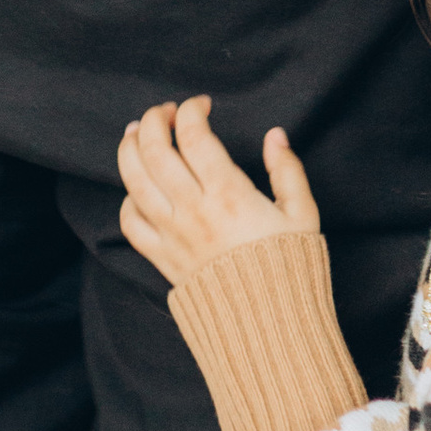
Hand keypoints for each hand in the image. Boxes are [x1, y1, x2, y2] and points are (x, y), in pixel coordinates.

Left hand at [117, 96, 321, 288]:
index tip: (201, 104)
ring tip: (136, 133)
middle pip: (154, 150)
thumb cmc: (289, 268)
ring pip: (133, 180)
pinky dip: (128, 198)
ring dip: (129, 148)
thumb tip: (275, 135)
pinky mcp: (162, 258)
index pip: (194, 135)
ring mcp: (173, 235)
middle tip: (164, 112)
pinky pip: (130, 222)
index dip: (192, 109)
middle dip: (154, 120)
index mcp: (228, 194)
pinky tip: (138, 187)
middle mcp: (193, 210)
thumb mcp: (303, 215)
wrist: (268, 326)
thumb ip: (288, 170)